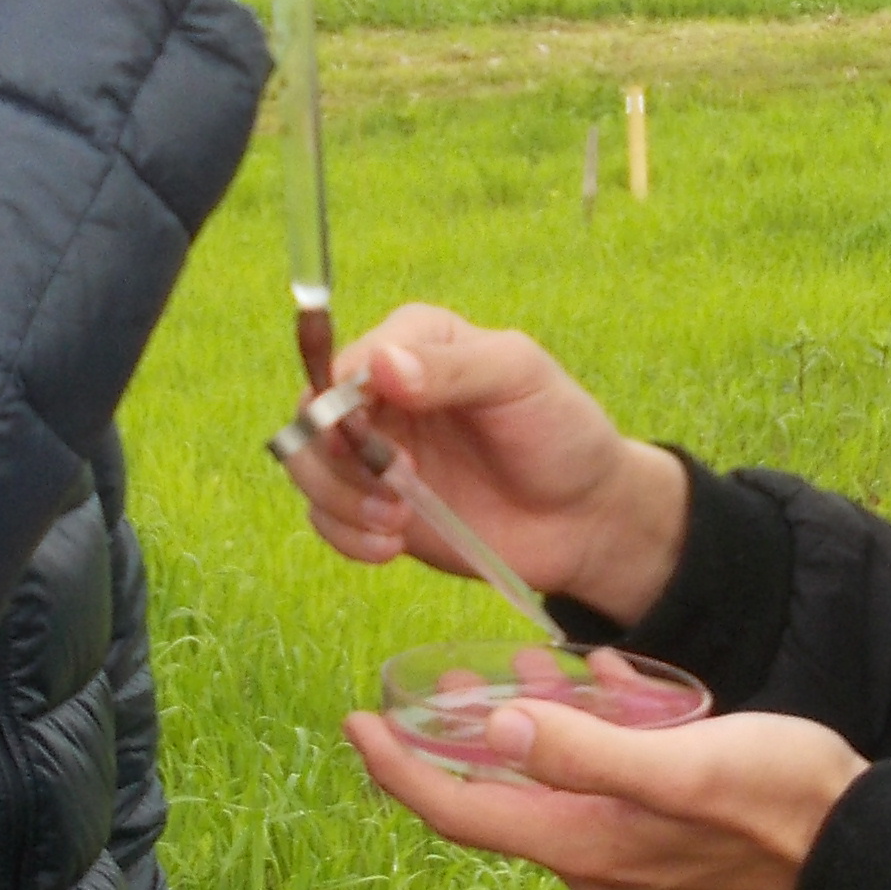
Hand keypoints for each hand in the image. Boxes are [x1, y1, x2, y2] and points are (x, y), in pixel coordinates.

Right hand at [286, 305, 688, 625]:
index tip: (385, 444)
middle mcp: (381, 394)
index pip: (343, 364)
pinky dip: (345, 536)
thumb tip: (380, 366)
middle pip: (311, 418)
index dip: (345, 406)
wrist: (584, 517)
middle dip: (340, 462)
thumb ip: (453, 367)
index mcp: (413, 342)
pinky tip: (390, 547)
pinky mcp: (373, 506)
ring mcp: (374, 453)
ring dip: (341, 501)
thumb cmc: (561, 431)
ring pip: (306, 468)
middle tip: (397, 492)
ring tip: (397, 524)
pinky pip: (324, 518)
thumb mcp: (521, 379)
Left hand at [346, 699, 865, 889]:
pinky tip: (614, 683)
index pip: (460, 814)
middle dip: (455, 743)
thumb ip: (584, 751)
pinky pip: (605, 783)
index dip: (399, 768)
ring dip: (526, 730)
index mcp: (583, 846)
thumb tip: (493, 733)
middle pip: (496, 802)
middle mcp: (594, 861)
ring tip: (515, 666)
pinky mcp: (665, 837)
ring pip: (551, 787)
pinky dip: (593, 734)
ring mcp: (631, 854)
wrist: (865, 846)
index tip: (354, 720)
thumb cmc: (777, 798)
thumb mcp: (679, 766)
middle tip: (430, 682)